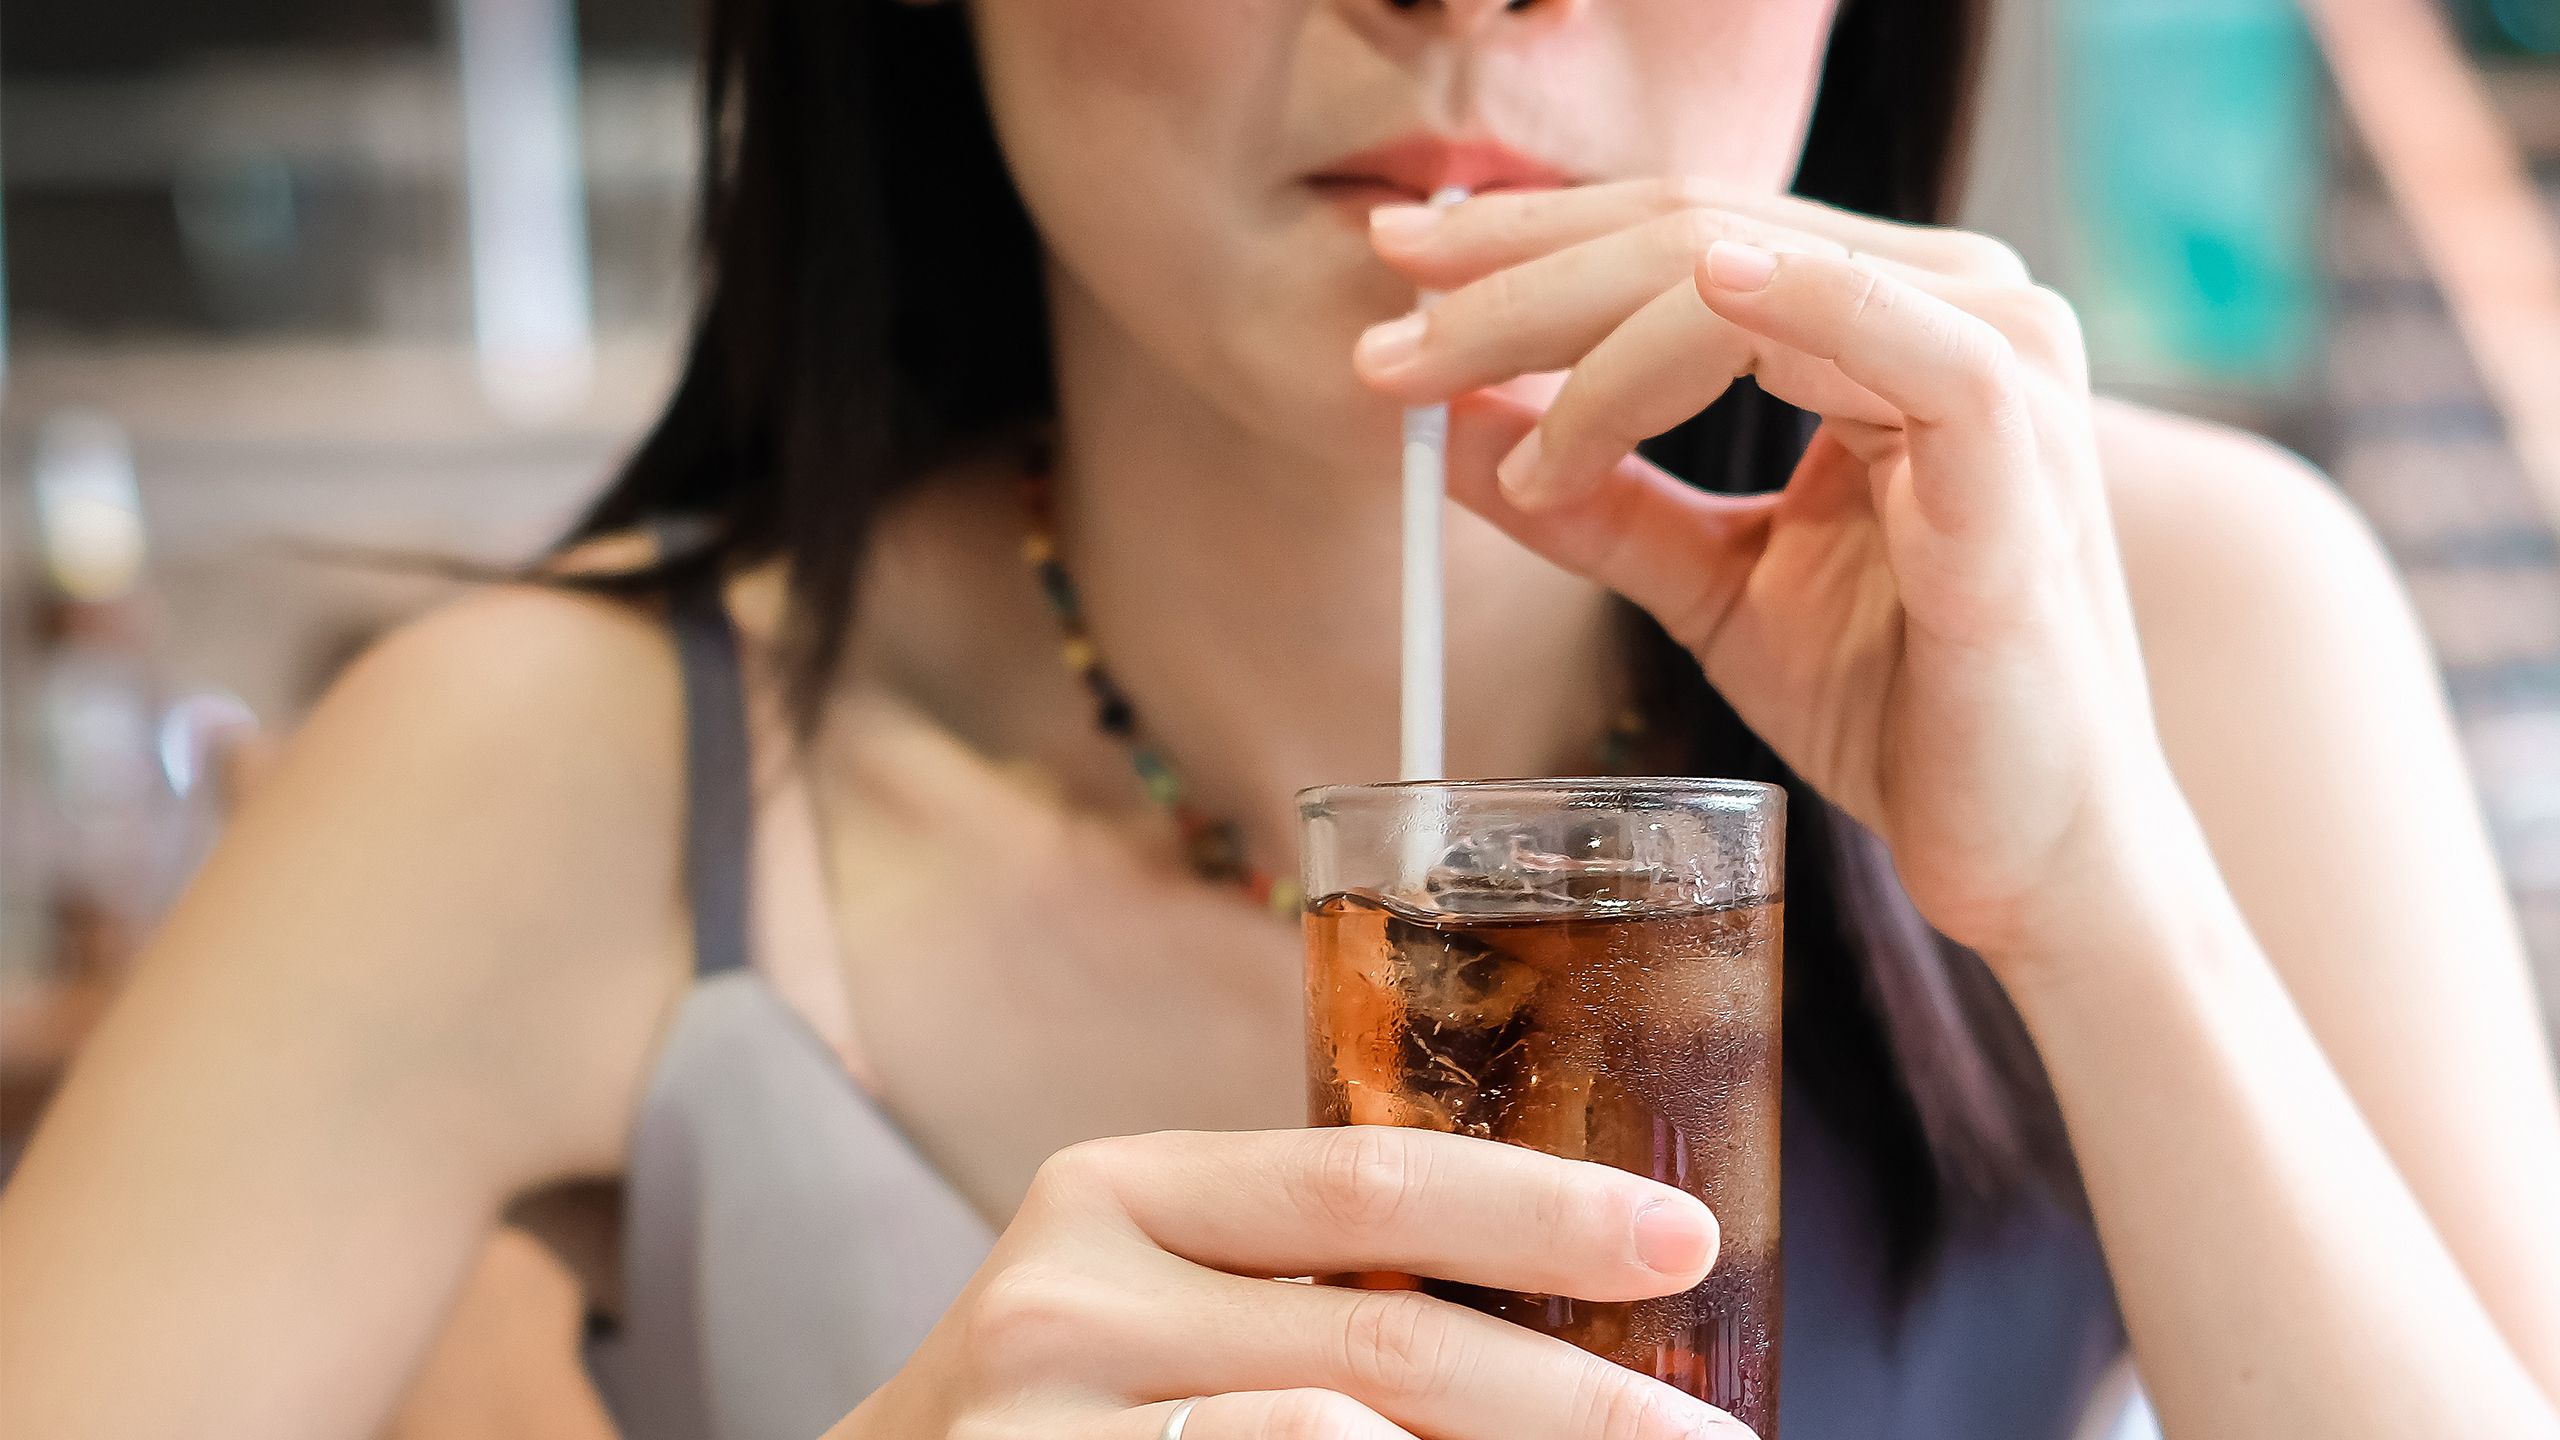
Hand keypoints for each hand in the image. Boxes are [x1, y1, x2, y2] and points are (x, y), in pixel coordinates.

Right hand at [833, 1127, 1748, 1438]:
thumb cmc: (1067, 1397)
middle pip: (1383, 1343)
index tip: (1684, 1242)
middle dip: (1578, 1400)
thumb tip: (1560, 1296)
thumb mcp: (1151, 1289)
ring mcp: (1044, 1433)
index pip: (1361, 1180)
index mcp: (1117, 1191)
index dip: (1537, 1211)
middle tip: (1712, 1436)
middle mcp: (1069, 1299)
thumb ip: (1299, 1271)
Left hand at [1357, 180, 2188, 968]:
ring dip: (1573, 326)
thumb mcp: (1709, 581)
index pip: (1684, 236)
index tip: (1395, 278)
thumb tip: (1445, 426)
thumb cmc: (1892, 703)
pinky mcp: (2016, 456)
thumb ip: (1595, 495)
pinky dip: (1792, 307)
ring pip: (1744, 277)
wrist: (2022, 847)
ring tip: (1451, 396)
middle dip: (1513, 276)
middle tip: (1384, 337)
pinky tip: (1698, 291)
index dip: (1529, 246)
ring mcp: (1998, 368)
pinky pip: (1903, 345)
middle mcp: (1954, 308)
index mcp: (1888, 319)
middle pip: (1693, 235)